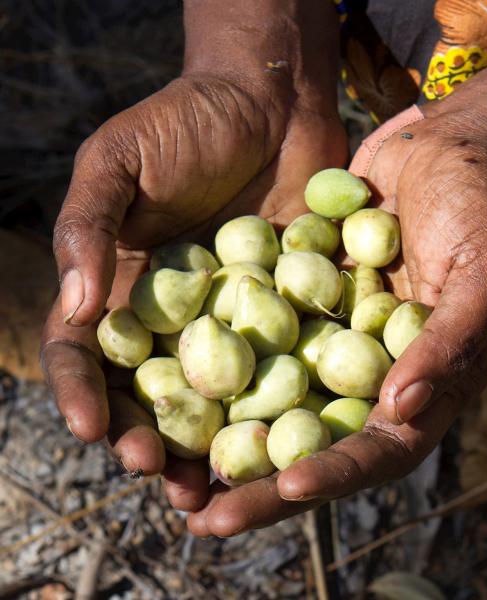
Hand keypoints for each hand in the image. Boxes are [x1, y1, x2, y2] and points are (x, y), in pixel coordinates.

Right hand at [41, 72, 346, 509]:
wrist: (271, 104)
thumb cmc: (185, 120)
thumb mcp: (119, 159)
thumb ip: (89, 227)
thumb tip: (77, 306)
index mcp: (123, 289)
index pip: (90, 354)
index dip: (84, 394)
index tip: (94, 430)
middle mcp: (175, 317)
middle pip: (155, 394)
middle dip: (153, 440)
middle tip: (165, 479)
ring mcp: (234, 322)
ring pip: (218, 399)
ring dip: (215, 447)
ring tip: (220, 489)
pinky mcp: (289, 314)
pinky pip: (282, 367)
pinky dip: (281, 407)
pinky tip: (286, 441)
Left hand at [186, 105, 486, 536]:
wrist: (453, 141)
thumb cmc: (486, 202)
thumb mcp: (486, 269)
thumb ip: (451, 342)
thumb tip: (399, 412)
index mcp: (426, 378)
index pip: (380, 447)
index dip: (335, 471)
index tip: (284, 488)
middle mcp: (373, 367)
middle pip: (315, 438)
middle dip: (261, 480)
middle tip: (201, 517)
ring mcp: (335, 333)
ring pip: (276, 395)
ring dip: (227, 432)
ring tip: (167, 468)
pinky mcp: (304, 296)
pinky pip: (259, 335)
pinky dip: (221, 359)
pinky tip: (169, 377)